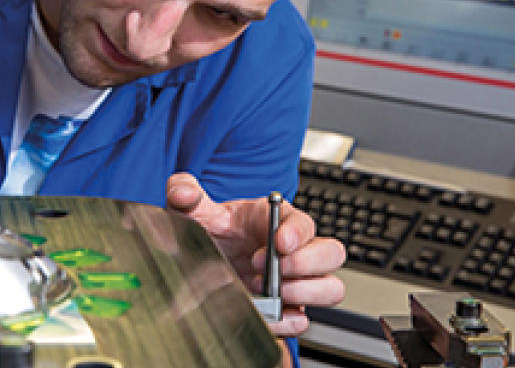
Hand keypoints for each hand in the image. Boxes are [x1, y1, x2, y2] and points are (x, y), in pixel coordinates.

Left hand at [165, 172, 345, 337]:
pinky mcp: (288, 308)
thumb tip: (183, 190)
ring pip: (331, 288)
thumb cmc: (211, 233)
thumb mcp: (194, 211)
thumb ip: (185, 192)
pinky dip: (289, 322)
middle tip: (273, 270)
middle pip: (332, 253)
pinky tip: (268, 315)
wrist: (201, 265)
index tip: (280, 243)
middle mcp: (294, 251)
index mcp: (275, 221)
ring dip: (306, 293)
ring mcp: (295, 281)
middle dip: (306, 264)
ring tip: (273, 294)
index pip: (303, 223)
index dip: (296, 233)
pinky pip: (304, 320)